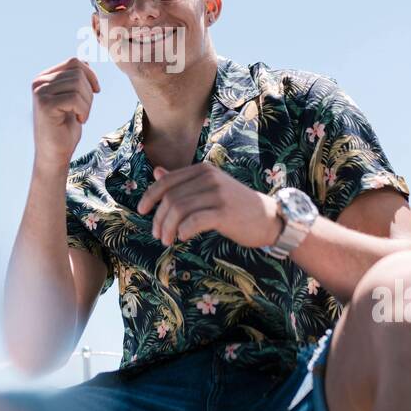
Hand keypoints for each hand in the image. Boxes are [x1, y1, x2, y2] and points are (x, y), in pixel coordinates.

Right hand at [31, 57, 99, 170]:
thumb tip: (86, 61)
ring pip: (78, 84)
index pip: (74, 62)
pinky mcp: (45, 104)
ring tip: (81, 116)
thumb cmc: (65, 128)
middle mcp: (39, 82)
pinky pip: (74, 98)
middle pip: (78, 72)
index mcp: (44, 77)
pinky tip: (79, 120)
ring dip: (87, 103)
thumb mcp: (73, 100)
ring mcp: (40, 92)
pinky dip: (83, 110)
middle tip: (85, 110)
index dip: (90, 74)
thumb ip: (75, 80)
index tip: (96, 91)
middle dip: (89, 92)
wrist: (54, 154)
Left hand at [136, 163, 281, 247]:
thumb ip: (184, 181)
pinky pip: (194, 221)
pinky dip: (184, 230)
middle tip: (158, 235)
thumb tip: (157, 172)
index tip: (141, 211)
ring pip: (179, 210)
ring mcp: (217, 194)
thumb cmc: (236, 206)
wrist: (269, 218)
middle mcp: (209, 177)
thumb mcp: (209, 188)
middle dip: (159, 218)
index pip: (166, 181)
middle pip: (170, 197)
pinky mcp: (224, 212)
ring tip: (167, 240)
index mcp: (202, 169)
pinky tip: (183, 238)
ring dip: (168, 228)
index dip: (150, 196)